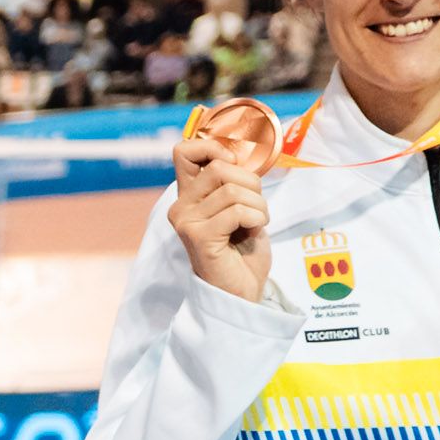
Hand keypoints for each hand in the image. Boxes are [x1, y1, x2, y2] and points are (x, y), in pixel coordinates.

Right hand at [170, 125, 271, 303]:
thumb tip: (240, 152)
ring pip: (233, 190)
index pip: (184, 151)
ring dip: (258, 205)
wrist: (241, 290)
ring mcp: (186, 222)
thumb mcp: (240, 205)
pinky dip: (256, 219)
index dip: (214, 149)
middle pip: (219, 167)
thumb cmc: (242, 249)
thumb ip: (233, 180)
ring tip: (255, 223)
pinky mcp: (198, 237)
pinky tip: (251, 233)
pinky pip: (238, 211)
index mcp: (188, 195)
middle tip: (255, 207)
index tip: (234, 166)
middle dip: (251, 184)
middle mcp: (180, 206)